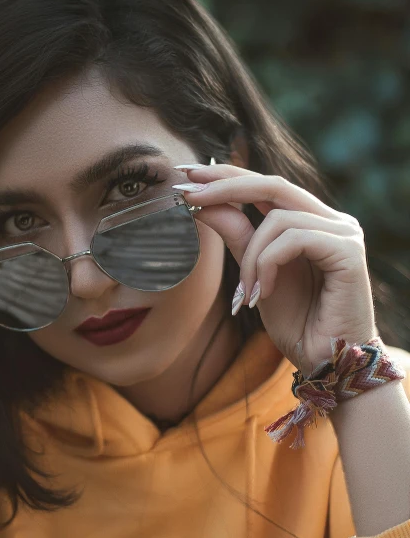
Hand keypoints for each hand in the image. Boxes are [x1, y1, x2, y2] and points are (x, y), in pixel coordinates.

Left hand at [174, 162, 377, 375]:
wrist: (325, 362)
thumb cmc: (295, 322)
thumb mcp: (255, 273)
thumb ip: (237, 236)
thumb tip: (202, 203)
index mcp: (311, 221)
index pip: (267, 186)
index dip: (228, 175)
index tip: (188, 174)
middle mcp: (331, 221)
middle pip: (273, 184)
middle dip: (226, 185)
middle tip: (189, 194)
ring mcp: (344, 233)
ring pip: (278, 220)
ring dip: (251, 257)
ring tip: (248, 292)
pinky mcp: (349, 252)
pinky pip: (294, 239)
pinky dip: (269, 264)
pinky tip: (265, 292)